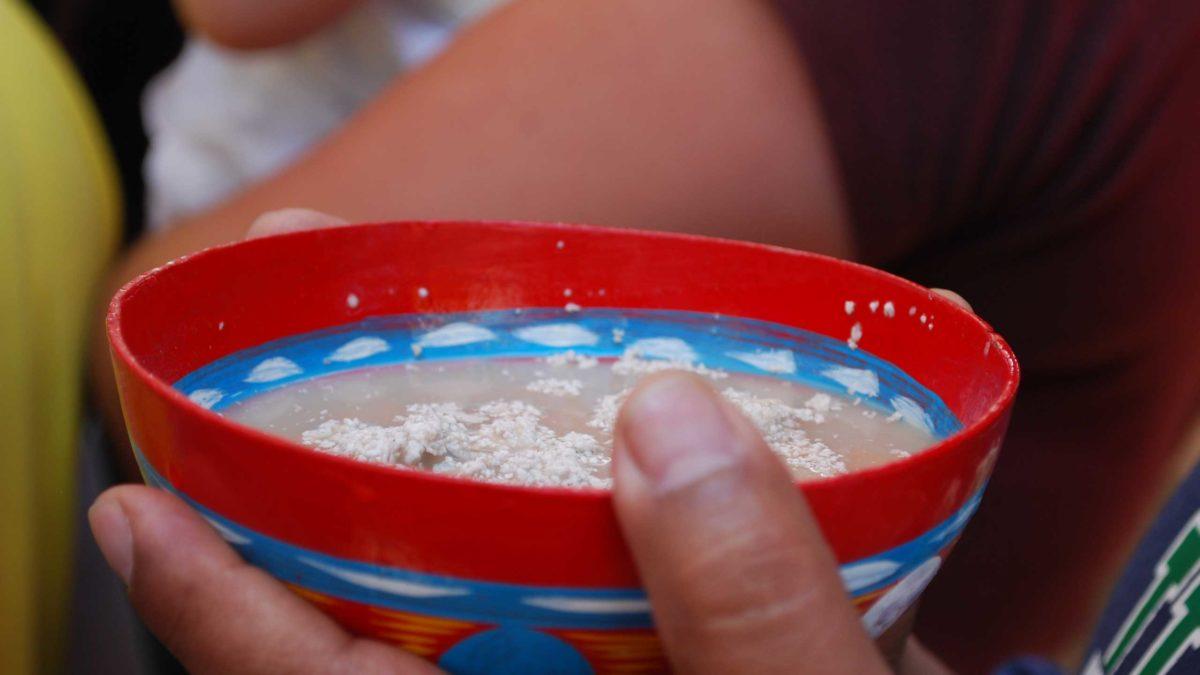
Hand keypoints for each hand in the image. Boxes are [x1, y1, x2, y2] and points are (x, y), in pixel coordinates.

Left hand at [89, 210, 958, 672]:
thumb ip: (760, 617)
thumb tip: (670, 418)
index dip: (225, 615)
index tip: (142, 512)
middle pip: (388, 606)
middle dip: (322, 473)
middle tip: (281, 333)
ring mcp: (605, 670)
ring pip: (484, 567)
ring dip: (447, 448)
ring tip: (412, 324)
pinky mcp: (671, 638)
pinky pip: (591, 550)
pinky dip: (577, 467)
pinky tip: (600, 397)